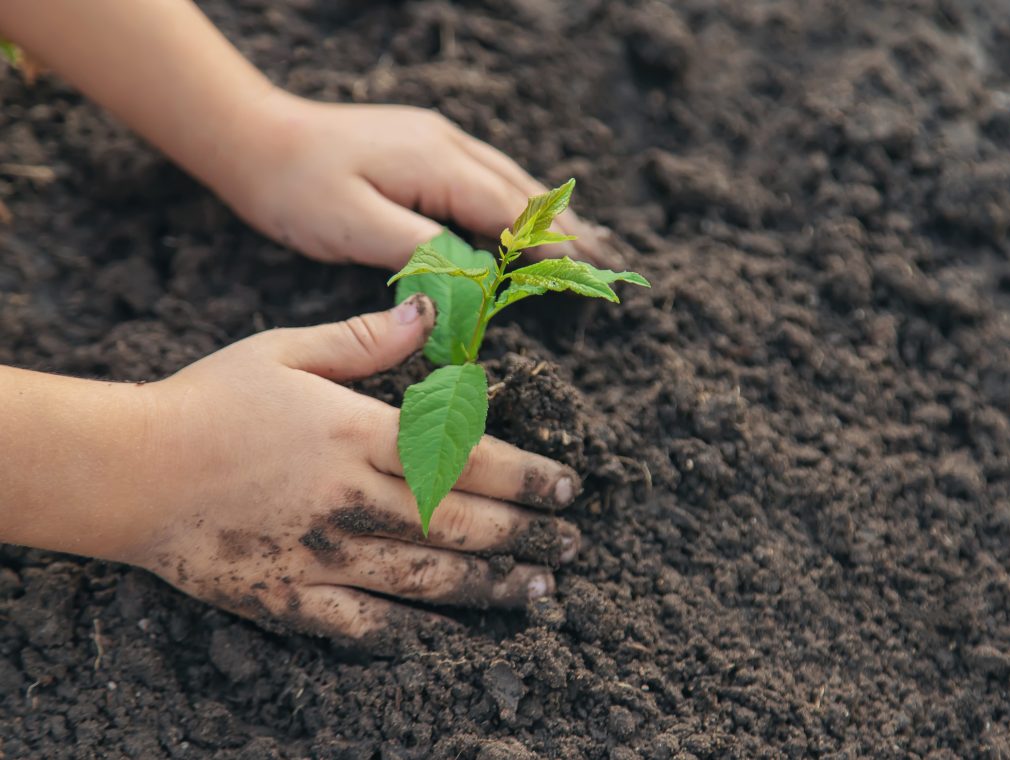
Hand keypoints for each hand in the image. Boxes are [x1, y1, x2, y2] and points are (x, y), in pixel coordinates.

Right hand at [110, 295, 581, 639]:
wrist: (126, 470)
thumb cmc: (208, 400)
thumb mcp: (286, 351)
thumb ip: (366, 339)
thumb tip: (430, 308)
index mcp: (358, 433)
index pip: (467, 458)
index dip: (528, 476)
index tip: (569, 488)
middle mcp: (353, 498)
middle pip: (461, 524)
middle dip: (527, 536)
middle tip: (572, 546)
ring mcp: (324, 555)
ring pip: (428, 579)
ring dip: (491, 586)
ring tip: (538, 593)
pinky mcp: (290, 598)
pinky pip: (361, 626)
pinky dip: (409, 632)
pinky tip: (446, 636)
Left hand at [221, 92, 626, 271]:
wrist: (254, 138)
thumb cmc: (297, 187)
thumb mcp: (356, 227)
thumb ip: (421, 251)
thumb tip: (476, 278)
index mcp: (436, 164)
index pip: (509, 210)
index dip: (551, 243)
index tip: (590, 269)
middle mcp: (445, 144)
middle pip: (520, 189)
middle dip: (565, 224)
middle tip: (607, 256)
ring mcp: (434, 139)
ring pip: (505, 177)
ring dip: (545, 209)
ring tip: (583, 237)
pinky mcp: (419, 144)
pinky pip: (483, 172)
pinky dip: (513, 197)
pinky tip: (521, 212)